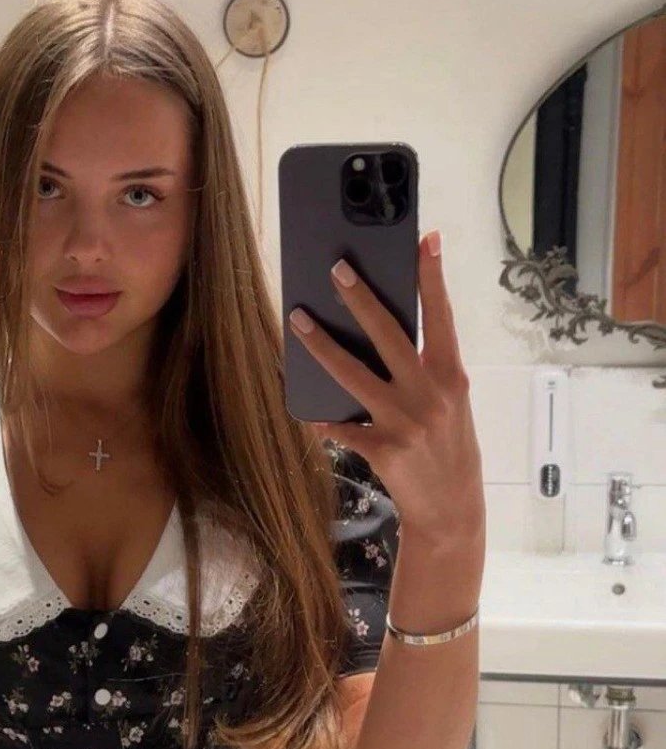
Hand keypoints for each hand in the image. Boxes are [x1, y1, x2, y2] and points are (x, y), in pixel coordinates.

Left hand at [288, 230, 485, 538]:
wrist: (451, 509)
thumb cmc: (449, 450)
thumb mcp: (450, 405)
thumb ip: (425, 373)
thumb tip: (379, 338)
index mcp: (451, 377)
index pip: (441, 317)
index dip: (432, 277)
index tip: (426, 239)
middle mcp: (430, 394)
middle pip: (389, 335)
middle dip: (361, 298)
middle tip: (337, 269)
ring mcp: (405, 421)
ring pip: (353, 374)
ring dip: (321, 345)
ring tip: (298, 320)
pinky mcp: (382, 449)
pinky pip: (341, 427)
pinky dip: (324, 418)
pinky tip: (307, 410)